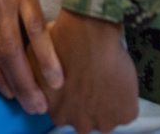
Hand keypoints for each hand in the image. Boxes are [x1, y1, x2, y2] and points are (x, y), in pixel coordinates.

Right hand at [0, 0, 61, 113]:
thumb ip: (51, 5)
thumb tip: (78, 33)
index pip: (35, 27)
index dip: (46, 56)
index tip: (58, 81)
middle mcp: (3, 5)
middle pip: (13, 48)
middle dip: (28, 80)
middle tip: (42, 105)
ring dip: (14, 83)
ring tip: (29, 104)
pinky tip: (8, 91)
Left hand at [30, 10, 138, 132]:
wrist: (89, 35)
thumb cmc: (60, 43)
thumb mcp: (35, 62)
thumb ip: (35, 82)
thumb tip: (32, 84)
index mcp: (57, 114)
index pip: (66, 114)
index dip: (72, 98)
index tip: (75, 84)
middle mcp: (79, 123)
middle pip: (86, 120)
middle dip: (88, 104)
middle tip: (90, 80)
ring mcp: (104, 121)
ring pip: (107, 117)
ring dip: (107, 103)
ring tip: (104, 79)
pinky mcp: (125, 113)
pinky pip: (126, 111)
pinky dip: (125, 98)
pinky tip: (117, 79)